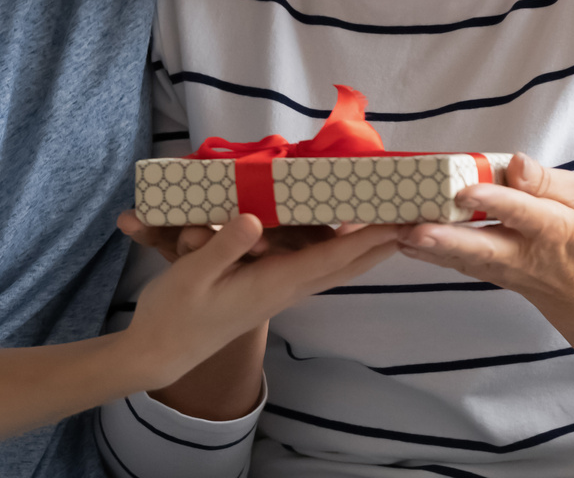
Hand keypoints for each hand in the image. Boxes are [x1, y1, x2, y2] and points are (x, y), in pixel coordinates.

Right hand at [122, 215, 400, 389]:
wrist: (160, 354)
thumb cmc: (174, 314)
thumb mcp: (191, 275)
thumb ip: (223, 247)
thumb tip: (256, 220)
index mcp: (272, 284)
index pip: (331, 258)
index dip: (368, 239)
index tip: (401, 221)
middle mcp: (283, 289)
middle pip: (343, 265)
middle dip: (379, 243)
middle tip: (412, 219)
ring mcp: (276, 292)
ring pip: (330, 267)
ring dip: (360, 248)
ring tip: (388, 224)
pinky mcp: (265, 290)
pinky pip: (310, 267)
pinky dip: (333, 252)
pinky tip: (337, 238)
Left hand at [396, 153, 573, 425]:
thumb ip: (548, 182)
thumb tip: (518, 163)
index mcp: (552, 228)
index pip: (521, 212)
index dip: (495, 201)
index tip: (466, 190)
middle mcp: (522, 253)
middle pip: (482, 247)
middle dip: (447, 240)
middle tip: (414, 230)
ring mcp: (501, 269)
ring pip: (461, 260)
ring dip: (427, 249)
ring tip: (395, 231)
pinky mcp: (484, 274)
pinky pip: (455, 265)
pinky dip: (427, 255)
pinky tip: (401, 240)